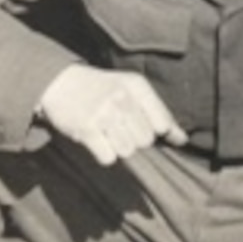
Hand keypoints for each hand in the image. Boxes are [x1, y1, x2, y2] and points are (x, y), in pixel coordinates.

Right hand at [36, 64, 186, 165]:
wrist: (59, 83)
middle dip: (133, 139)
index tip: (140, 125)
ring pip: (128, 151)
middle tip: (118, 127)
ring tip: (106, 132)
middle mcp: (122, 97)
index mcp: (136, 86)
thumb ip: (160, 114)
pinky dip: (103, 154)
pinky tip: (96, 139)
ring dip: (118, 147)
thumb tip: (182, 140)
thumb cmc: (102, 89)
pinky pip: (108, 158)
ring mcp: (104, 113)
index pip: (162, 123)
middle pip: (145, 141)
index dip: (154, 131)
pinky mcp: (87, 129)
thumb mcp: (132, 91)